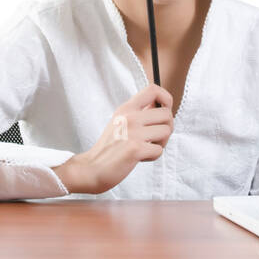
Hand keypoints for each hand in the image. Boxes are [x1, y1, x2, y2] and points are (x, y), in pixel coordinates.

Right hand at [52, 83, 173, 194]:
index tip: (164, 110)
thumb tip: (161, 105)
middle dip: (167, 127)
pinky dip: (152, 156)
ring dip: (161, 143)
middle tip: (155, 137)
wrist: (92, 168)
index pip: (153, 90)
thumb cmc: (109, 147)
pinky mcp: (135, 149)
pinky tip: (140, 157)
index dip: (166, 98)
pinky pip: (159, 150)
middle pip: (167, 114)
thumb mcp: (120, 121)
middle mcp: (130, 117)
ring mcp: (133, 133)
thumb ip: (139, 112)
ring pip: (166, 131)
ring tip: (147, 147)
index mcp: (126, 108)